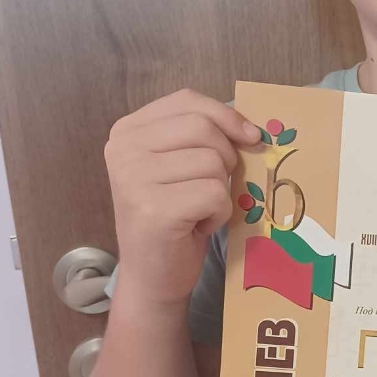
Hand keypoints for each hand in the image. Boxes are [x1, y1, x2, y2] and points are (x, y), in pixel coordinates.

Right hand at [104, 88, 259, 306]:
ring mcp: (133, 178)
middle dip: (225, 157)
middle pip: (203, 127)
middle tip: (212, 186)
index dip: (227, 116)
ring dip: (220, 190)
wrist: (153, 276)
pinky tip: (197, 226)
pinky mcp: (153, 209)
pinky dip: (219, 212)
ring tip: (197, 210)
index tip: (250, 136)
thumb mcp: (183, 164)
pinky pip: (215, 193)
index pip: (188, 100)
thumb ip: (205, 135)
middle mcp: (122, 149)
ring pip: (213, 162)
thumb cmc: (176, 216)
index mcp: (128, 130)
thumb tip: (254, 128)